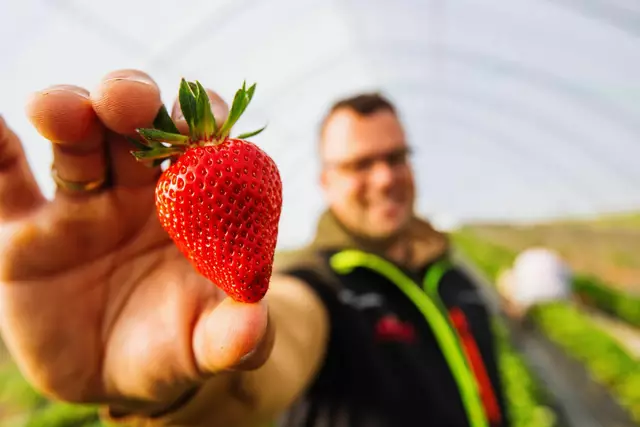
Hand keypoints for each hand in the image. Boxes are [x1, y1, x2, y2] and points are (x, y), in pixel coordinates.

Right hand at [0, 69, 273, 415]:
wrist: (118, 378)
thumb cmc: (178, 347)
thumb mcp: (209, 347)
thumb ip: (235, 337)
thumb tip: (254, 326)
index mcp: (192, 206)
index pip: (204, 147)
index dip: (204, 128)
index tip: (203, 131)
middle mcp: (137, 193)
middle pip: (134, 127)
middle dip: (131, 101)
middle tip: (128, 100)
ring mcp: (81, 208)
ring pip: (73, 144)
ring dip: (67, 112)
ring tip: (62, 111)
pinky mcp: (26, 234)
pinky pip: (6, 183)